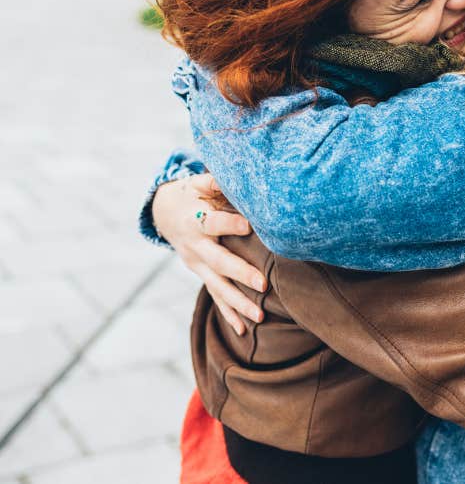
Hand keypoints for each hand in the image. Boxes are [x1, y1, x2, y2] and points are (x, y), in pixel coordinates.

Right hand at [152, 174, 266, 334]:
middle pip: (218, 262)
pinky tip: (243, 329)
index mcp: (196, 220)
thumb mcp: (200, 182)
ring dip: (238, 303)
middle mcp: (195, 246)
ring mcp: (196, 264)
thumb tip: (237, 172)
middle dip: (240, 274)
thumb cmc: (191, 193)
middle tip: (263, 284)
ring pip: (218, 286)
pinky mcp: (200, 273)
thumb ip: (217, 181)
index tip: (249, 225)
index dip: (229, 223)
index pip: (213, 223)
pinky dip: (228, 313)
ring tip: (259, 316)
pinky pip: (215, 296)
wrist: (164, 212)